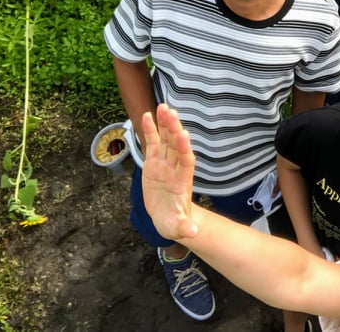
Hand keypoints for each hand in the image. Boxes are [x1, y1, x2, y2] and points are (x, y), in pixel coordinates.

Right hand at [141, 104, 199, 240]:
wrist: (170, 219)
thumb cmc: (176, 223)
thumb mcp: (179, 228)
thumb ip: (184, 228)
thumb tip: (192, 233)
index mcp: (182, 182)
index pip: (185, 161)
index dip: (184, 148)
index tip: (183, 134)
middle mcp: (174, 169)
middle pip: (176, 145)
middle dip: (174, 129)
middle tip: (170, 112)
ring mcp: (164, 165)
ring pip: (166, 141)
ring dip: (164, 124)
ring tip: (162, 107)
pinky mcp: (153, 164)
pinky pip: (152, 145)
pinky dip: (150, 131)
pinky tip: (147, 116)